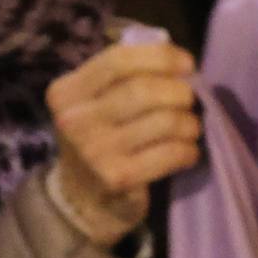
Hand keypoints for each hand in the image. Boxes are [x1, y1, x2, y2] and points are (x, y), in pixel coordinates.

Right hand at [47, 41, 202, 251]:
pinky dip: (187, 149)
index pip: (118, 60)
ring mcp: (94, 151)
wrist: (81, 200)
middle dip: (179, 92)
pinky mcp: (117, 178)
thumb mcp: (96, 101)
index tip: (187, 64)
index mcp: (67, 92)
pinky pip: (169, 153)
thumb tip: (176, 60)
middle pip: (143, 90)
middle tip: (188, 100)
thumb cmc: (99, 137)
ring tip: (190, 127)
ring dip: (188, 122)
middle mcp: (74, 120)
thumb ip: (125, 75)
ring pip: (163, 121)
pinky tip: (187, 151)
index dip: (160, 57)